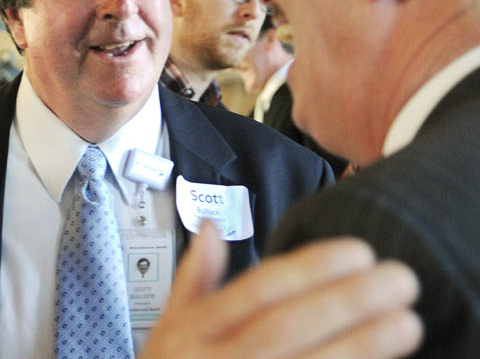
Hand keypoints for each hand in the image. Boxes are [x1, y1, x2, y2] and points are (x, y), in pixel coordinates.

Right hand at [140, 221, 421, 358]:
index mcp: (193, 332)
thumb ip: (193, 279)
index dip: (309, 268)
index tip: (358, 252)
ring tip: (406, 323)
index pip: (256, 290)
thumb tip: (211, 227)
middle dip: (347, 302)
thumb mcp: (167, 327)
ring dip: (362, 347)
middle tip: (399, 279)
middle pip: (288, 326)